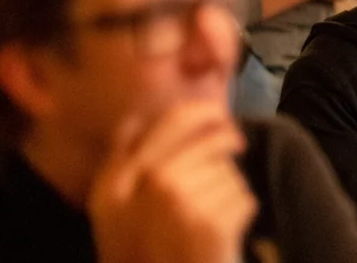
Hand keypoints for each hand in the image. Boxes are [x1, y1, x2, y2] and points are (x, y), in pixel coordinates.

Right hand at [87, 101, 256, 262]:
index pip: (170, 122)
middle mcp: (150, 186)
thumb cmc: (145, 246)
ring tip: (209, 213)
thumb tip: (134, 119)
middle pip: (209, 143)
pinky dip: (239, 212)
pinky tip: (223, 231)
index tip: (220, 112)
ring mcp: (182, 204)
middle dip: (225, 143)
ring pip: (228, 172)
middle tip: (238, 143)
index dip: (201, 111)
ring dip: (226, 188)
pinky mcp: (211, 225)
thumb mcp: (113, 205)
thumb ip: (120, 161)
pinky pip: (243, 198)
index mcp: (122, 177)